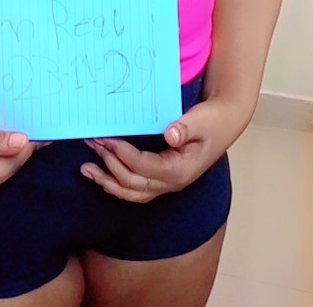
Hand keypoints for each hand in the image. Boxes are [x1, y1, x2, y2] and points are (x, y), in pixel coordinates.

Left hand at [80, 96, 246, 202]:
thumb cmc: (214, 119)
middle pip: (133, 184)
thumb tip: (171, 135)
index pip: (143, 167)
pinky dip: (117, 183)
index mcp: (180, 170)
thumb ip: (186, 127)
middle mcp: (172, 183)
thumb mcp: (202, 120)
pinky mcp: (163, 178)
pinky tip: (103, 175)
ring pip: (133, 193)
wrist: (226, 121)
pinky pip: (136, 189)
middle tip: (91, 143)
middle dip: (109, 164)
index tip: (105, 138)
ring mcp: (168, 184)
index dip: (122, 154)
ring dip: (108, 181)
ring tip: (86, 169)